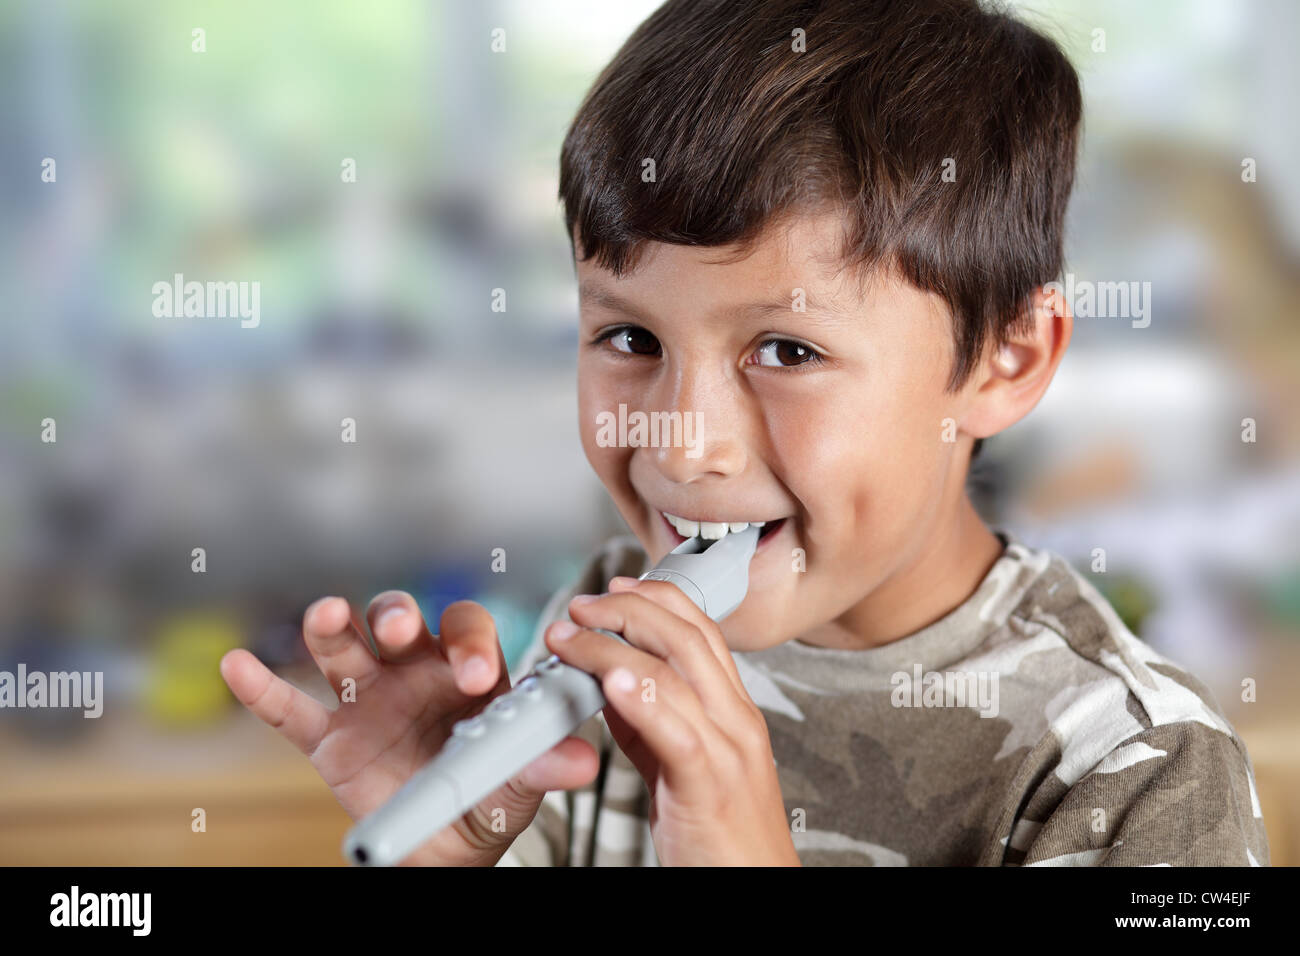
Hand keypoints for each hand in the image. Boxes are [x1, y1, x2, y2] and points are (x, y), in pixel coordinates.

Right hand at [220, 594, 598, 865]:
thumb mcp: (520, 783)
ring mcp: (368, 700)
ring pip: (345, 650)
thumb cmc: (491, 794)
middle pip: (399, 623)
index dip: (467, 644)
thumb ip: (542, 765)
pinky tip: (238, 665)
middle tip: (402, 633)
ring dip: (333, 629)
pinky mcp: (329, 739)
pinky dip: (263, 689)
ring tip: (328, 615)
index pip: (466, 634)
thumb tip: (584, 761)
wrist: (446, 845)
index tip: (474, 674)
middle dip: (398, 619)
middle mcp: (414, 672)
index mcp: (465, 673)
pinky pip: (290, 712)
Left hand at [544, 578, 799, 865]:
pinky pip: (676, 732)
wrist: (756, 891)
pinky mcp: (709, 786)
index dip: (655, 599)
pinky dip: (642, 700)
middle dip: (628, 609)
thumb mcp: (682, 766)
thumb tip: (610, 683)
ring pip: (676, 672)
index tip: (614, 587)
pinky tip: (610, 683)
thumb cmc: (721, 837)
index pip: (700, 630)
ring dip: (613, 647)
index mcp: (733, 710)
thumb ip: (650, 724)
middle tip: (581, 606)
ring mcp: (728, 750)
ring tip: (571, 637)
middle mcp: (736, 720)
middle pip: (687, 636)